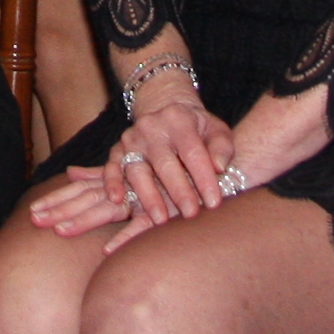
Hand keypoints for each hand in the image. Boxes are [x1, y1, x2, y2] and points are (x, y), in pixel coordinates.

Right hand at [93, 97, 237, 254]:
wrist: (168, 113)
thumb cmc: (198, 129)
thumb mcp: (216, 131)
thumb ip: (222, 148)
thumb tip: (219, 167)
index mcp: (179, 119)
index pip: (193, 151)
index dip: (204, 178)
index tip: (215, 203)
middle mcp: (151, 126)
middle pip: (164, 163)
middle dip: (179, 191)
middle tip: (191, 214)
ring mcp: (131, 139)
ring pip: (137, 169)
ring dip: (149, 196)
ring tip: (161, 220)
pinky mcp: (116, 150)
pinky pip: (110, 168)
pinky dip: (112, 183)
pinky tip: (118, 200)